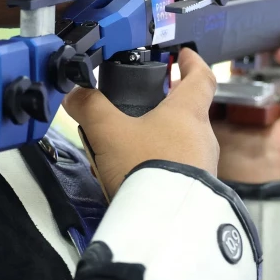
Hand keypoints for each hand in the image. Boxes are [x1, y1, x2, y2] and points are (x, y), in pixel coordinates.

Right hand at [62, 47, 219, 198]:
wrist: (166, 225)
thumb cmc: (146, 165)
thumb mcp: (109, 132)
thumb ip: (90, 108)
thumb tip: (75, 95)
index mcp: (188, 112)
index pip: (201, 77)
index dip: (193, 62)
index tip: (184, 55)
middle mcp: (202, 136)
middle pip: (190, 111)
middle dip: (169, 105)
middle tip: (147, 102)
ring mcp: (204, 165)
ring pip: (184, 141)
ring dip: (163, 138)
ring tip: (132, 145)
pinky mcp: (199, 191)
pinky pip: (181, 169)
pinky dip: (162, 164)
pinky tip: (138, 175)